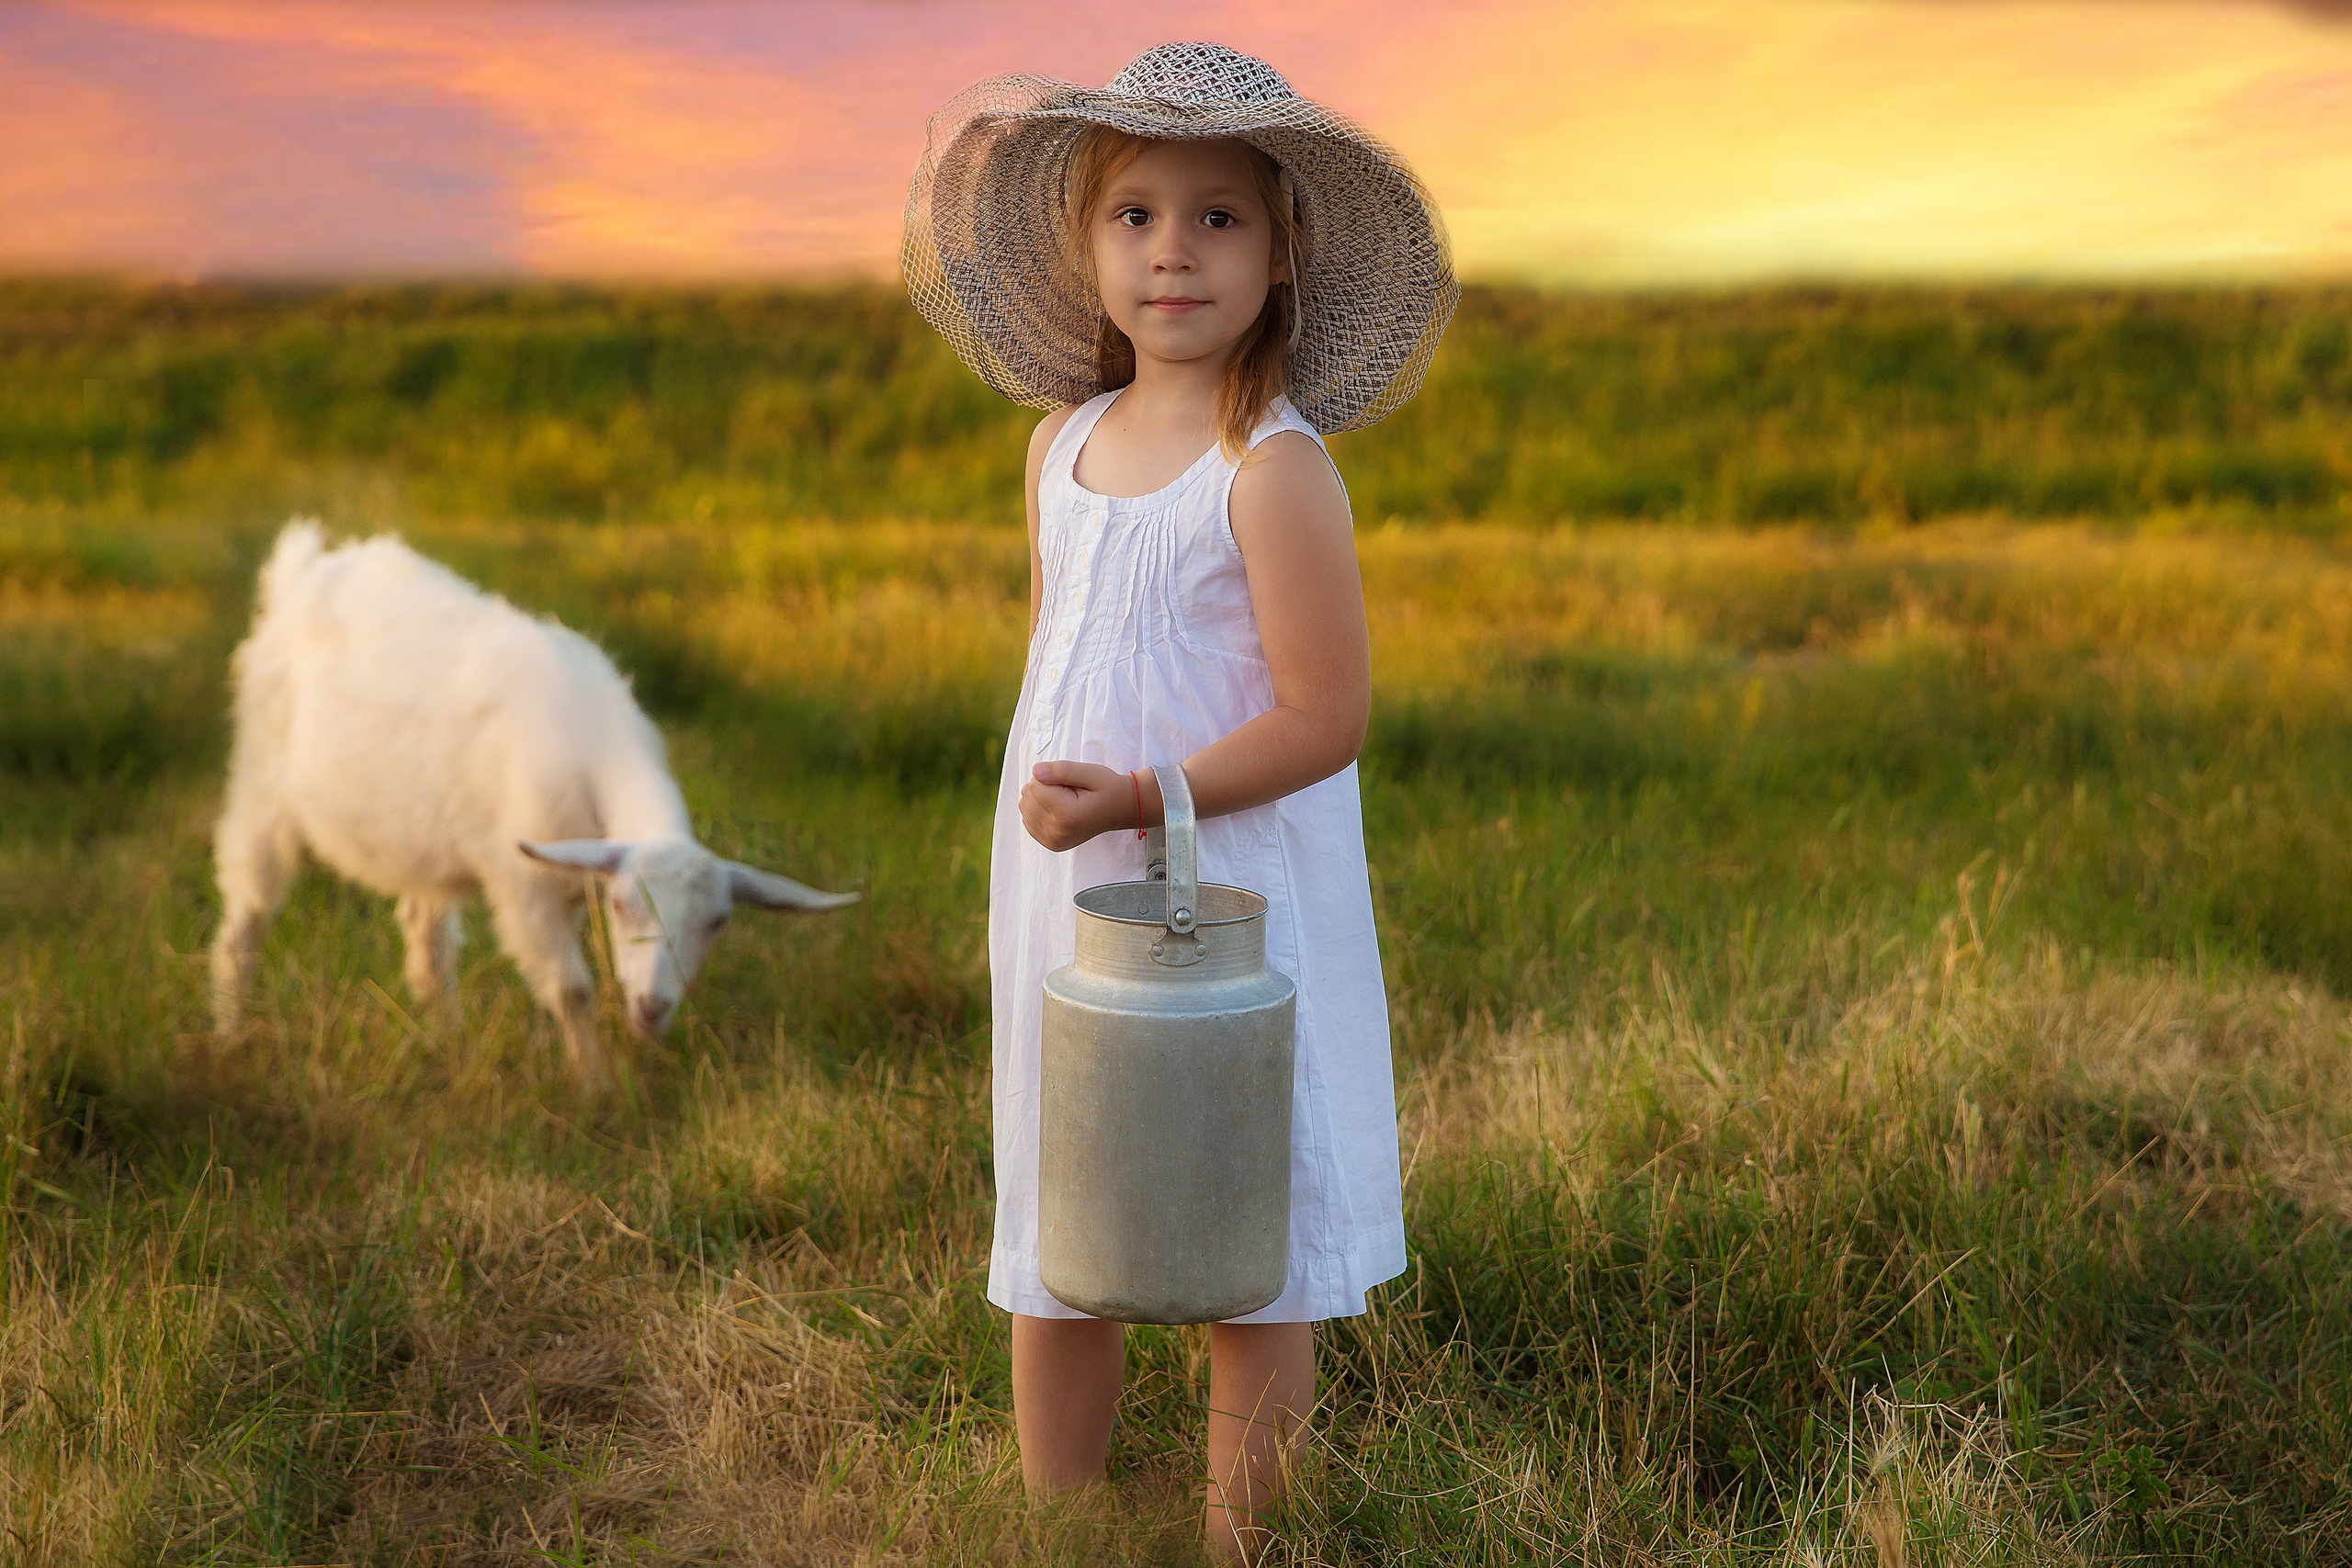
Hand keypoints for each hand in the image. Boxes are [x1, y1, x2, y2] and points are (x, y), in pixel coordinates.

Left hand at [1020, 760, 1137, 851]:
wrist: (1121, 809)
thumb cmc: (1106, 788)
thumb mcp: (1090, 772)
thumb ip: (1061, 770)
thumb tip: (1035, 771)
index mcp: (1067, 814)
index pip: (1035, 784)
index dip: (1050, 775)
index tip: (1070, 782)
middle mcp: (1057, 832)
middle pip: (1027, 796)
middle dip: (1044, 786)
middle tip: (1068, 791)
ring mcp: (1053, 841)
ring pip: (1024, 807)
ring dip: (1040, 798)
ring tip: (1064, 800)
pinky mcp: (1051, 844)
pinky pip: (1027, 820)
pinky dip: (1038, 810)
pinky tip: (1057, 809)